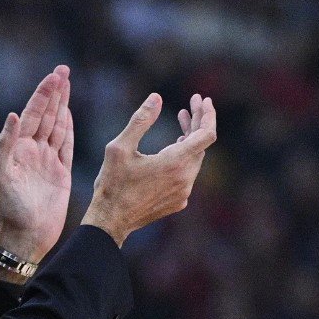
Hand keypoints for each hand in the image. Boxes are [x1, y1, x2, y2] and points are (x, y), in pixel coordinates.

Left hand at [0, 65, 73, 264]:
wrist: (26, 236)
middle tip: (63, 70)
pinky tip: (69, 113)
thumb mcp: (3, 175)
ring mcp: (47, 160)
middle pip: (46, 114)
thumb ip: (6, 144)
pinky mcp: (61, 172)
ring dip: (62, 105)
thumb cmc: (11, 209)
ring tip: (66, 84)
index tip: (54, 76)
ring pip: (57, 126)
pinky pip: (66, 145)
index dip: (43, 94)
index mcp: (18, 148)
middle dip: (54, 92)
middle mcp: (33, 150)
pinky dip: (68, 128)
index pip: (33, 114)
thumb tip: (13, 114)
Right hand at [82, 92, 217, 246]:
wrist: (111, 220)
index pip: (206, 134)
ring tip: (182, 121)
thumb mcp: (120, 147)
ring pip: (195, 159)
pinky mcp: (179, 201)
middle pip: (202, 145)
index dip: (207, 114)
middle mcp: (185, 178)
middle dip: (197, 122)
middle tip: (190, 105)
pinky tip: (173, 150)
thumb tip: (156, 97)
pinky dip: (185, 157)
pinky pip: (188, 174)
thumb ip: (141, 120)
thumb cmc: (112, 183)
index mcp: (175, 163)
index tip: (203, 100)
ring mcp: (184, 192)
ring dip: (191, 139)